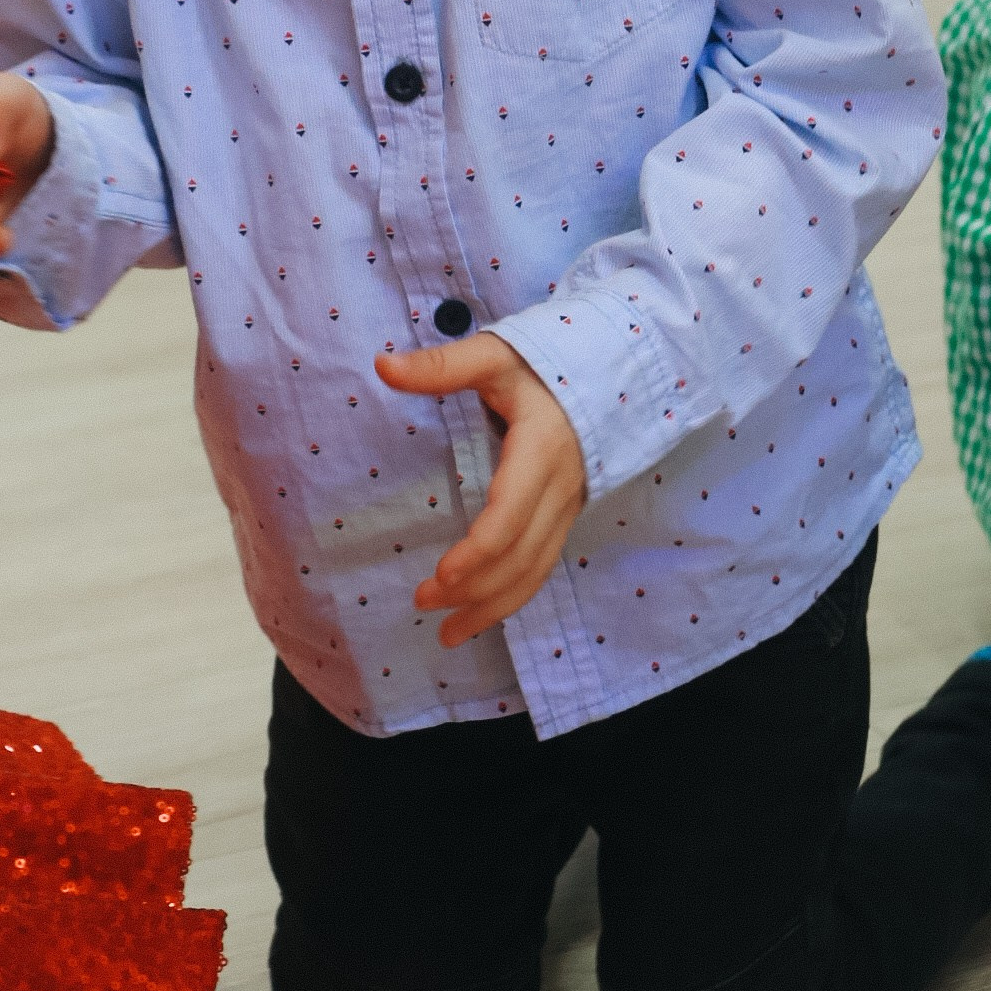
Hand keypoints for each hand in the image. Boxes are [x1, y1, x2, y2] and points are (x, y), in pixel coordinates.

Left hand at [375, 333, 588, 645]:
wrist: (608, 372)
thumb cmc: (543, 365)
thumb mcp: (493, 356)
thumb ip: (441, 366)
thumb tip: (382, 364)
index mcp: (541, 450)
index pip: (512, 512)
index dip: (479, 550)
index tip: (442, 575)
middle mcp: (560, 488)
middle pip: (520, 555)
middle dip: (474, 588)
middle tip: (421, 603)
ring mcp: (566, 507)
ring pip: (534, 572)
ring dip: (491, 607)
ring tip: (446, 633)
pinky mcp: (563, 518)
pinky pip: (540, 568)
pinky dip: (511, 599)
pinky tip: (477, 619)